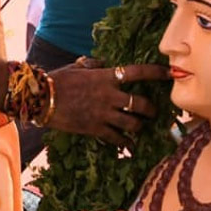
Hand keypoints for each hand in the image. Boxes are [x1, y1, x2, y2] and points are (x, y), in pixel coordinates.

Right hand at [46, 63, 166, 148]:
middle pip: (141, 104)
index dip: (157, 72)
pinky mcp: (95, 129)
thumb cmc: (56, 80)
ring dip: (139, 127)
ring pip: (133, 123)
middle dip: (151, 109)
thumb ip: (92, 64)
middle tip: (153, 112)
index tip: (170, 73)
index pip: (138, 72)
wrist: (40, 98)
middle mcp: (109, 95)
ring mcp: (103, 114)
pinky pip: (117, 138)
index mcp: (106, 77)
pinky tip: (129, 146)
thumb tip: (103, 63)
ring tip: (139, 128)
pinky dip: (125, 143)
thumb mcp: (75, 67)